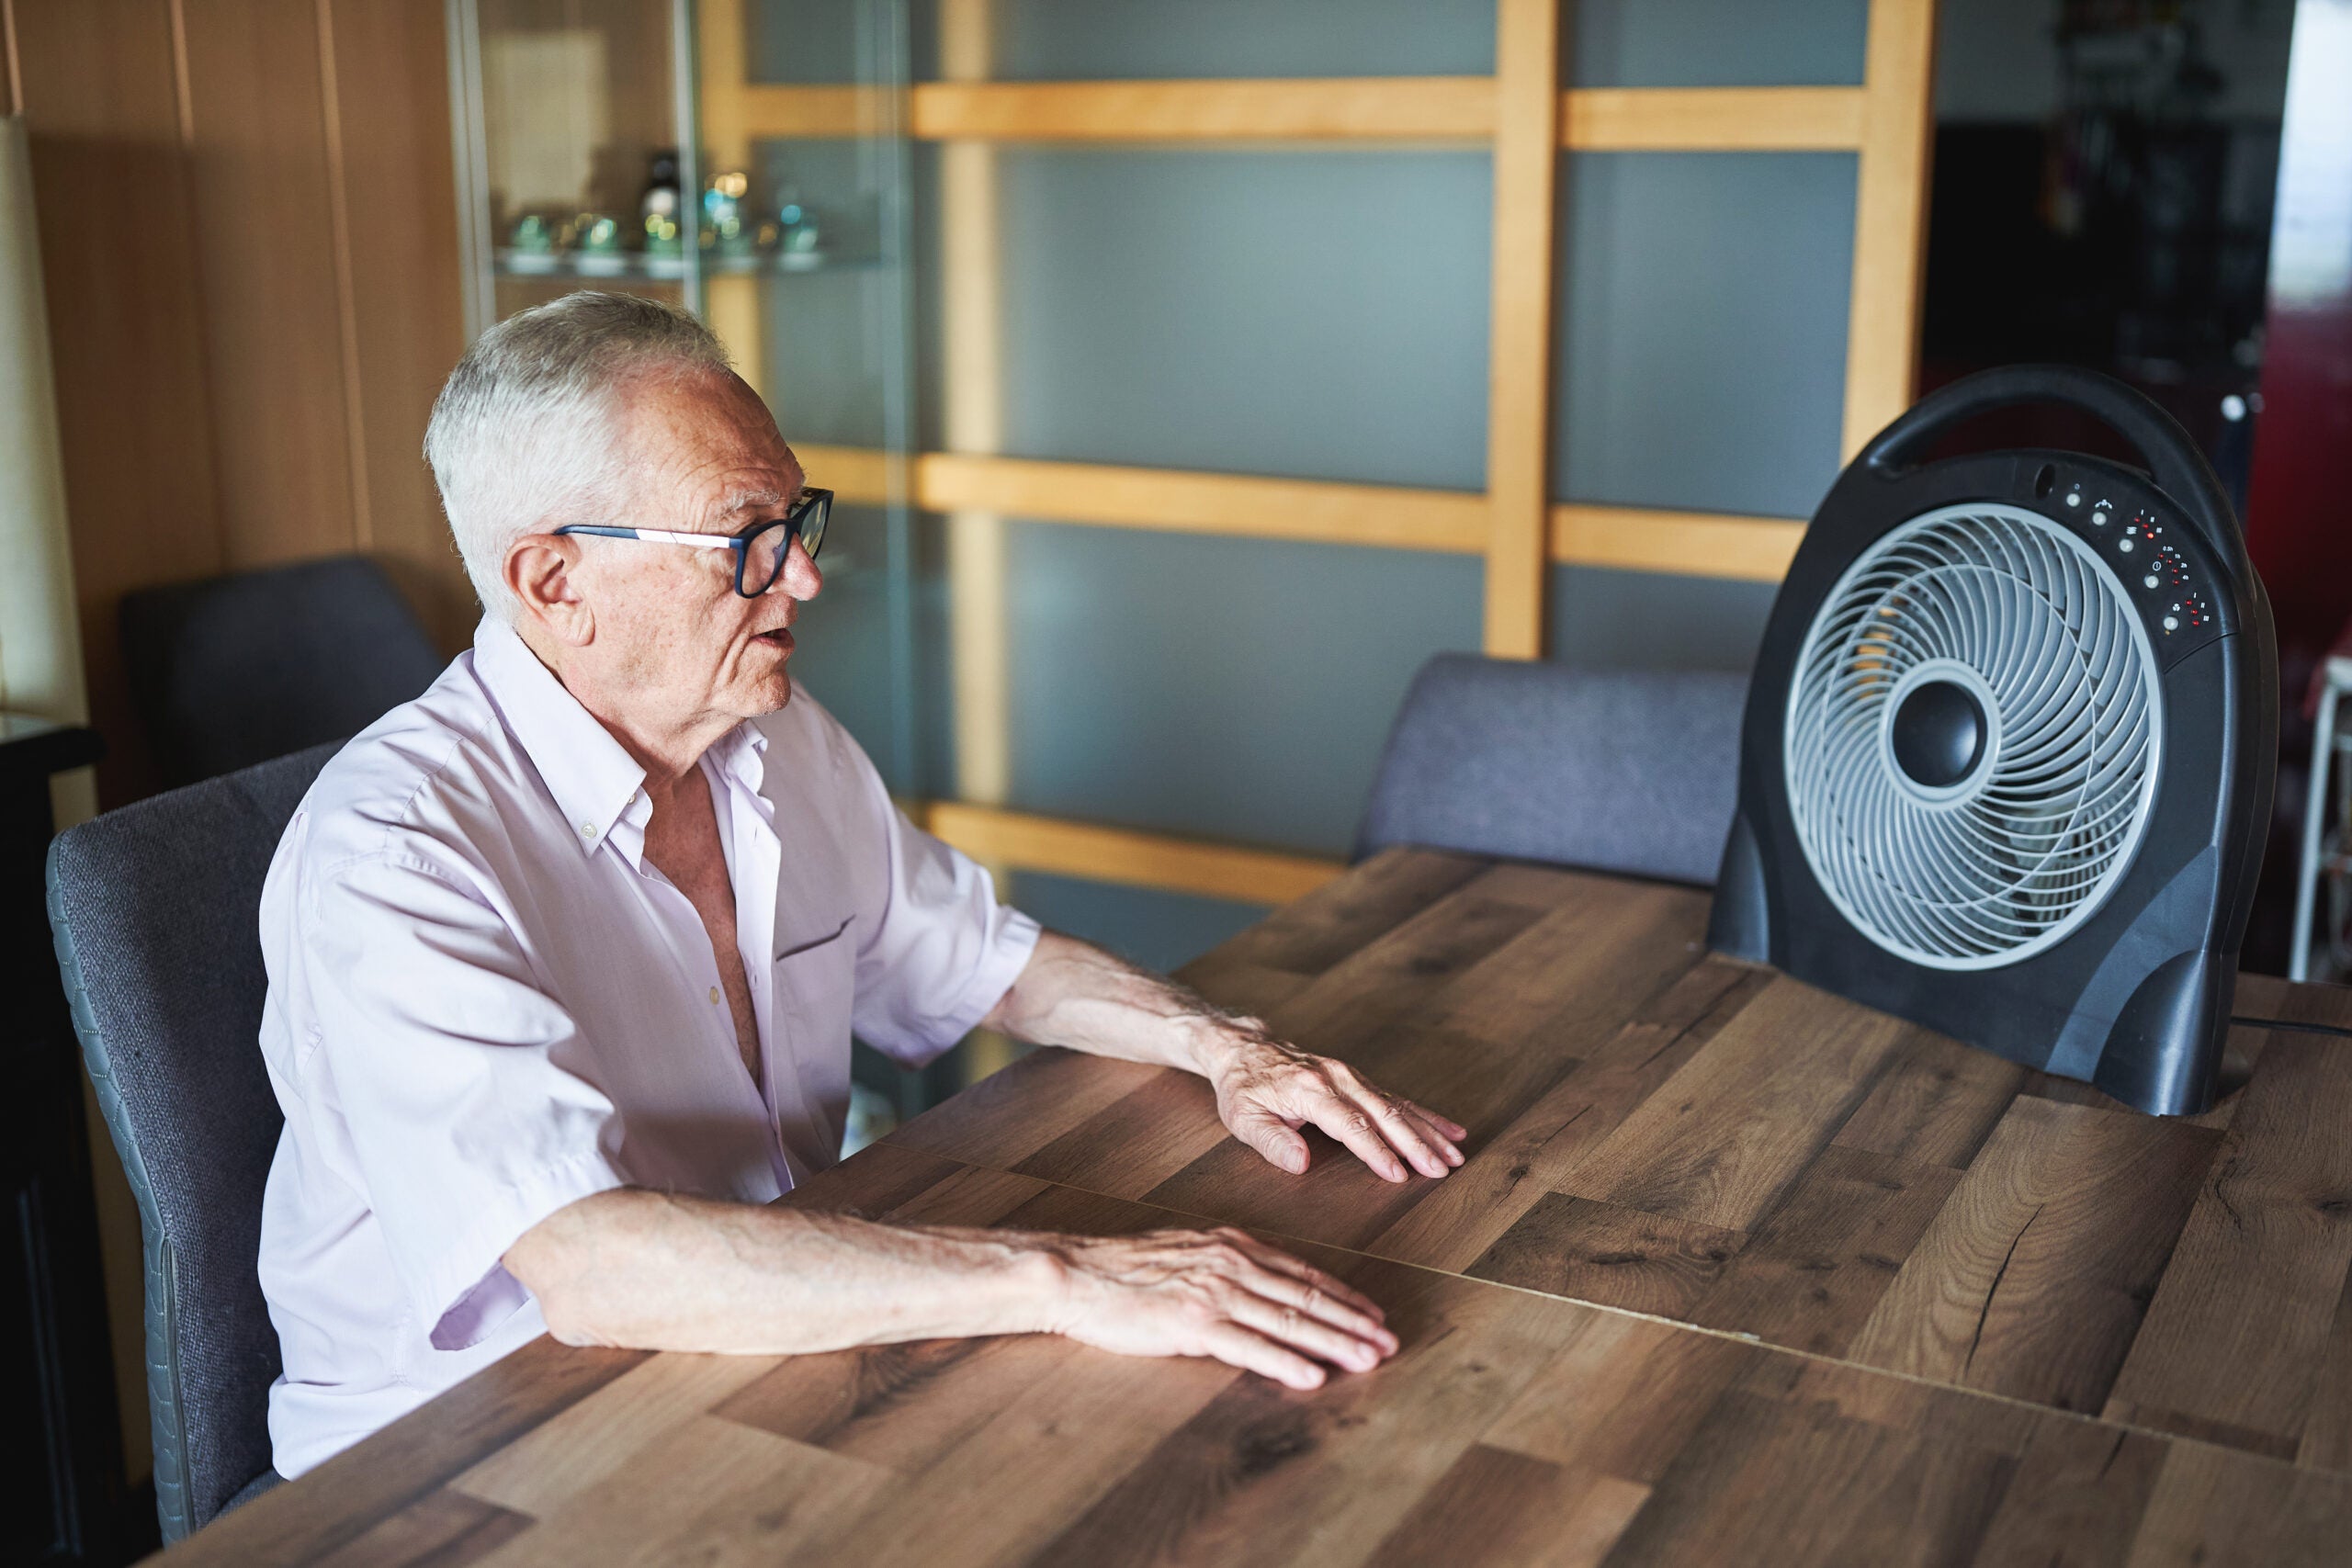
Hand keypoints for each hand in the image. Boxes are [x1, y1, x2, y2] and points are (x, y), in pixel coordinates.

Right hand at [1044, 1225, 1397, 1389]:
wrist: (1077, 1273)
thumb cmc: (1125, 1269)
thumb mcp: (1187, 1254)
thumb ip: (1227, 1265)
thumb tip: (1262, 1284)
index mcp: (1233, 1247)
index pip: (1302, 1274)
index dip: (1343, 1296)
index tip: (1373, 1315)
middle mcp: (1232, 1265)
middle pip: (1306, 1297)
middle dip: (1353, 1322)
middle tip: (1389, 1341)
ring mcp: (1215, 1293)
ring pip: (1289, 1321)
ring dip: (1335, 1342)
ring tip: (1368, 1359)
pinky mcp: (1193, 1324)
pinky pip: (1250, 1346)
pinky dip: (1286, 1361)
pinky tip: (1312, 1375)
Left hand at [1198, 1025, 1466, 1182]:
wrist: (1246, 1049)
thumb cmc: (1243, 1088)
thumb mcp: (1244, 1117)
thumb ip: (1271, 1141)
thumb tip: (1300, 1163)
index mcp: (1310, 1089)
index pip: (1350, 1124)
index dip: (1376, 1150)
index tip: (1399, 1173)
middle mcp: (1337, 1078)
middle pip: (1384, 1113)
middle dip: (1416, 1144)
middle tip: (1442, 1169)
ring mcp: (1351, 1076)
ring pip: (1398, 1105)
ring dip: (1429, 1131)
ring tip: (1457, 1154)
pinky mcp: (1358, 1079)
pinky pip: (1397, 1098)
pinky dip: (1425, 1115)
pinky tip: (1450, 1129)